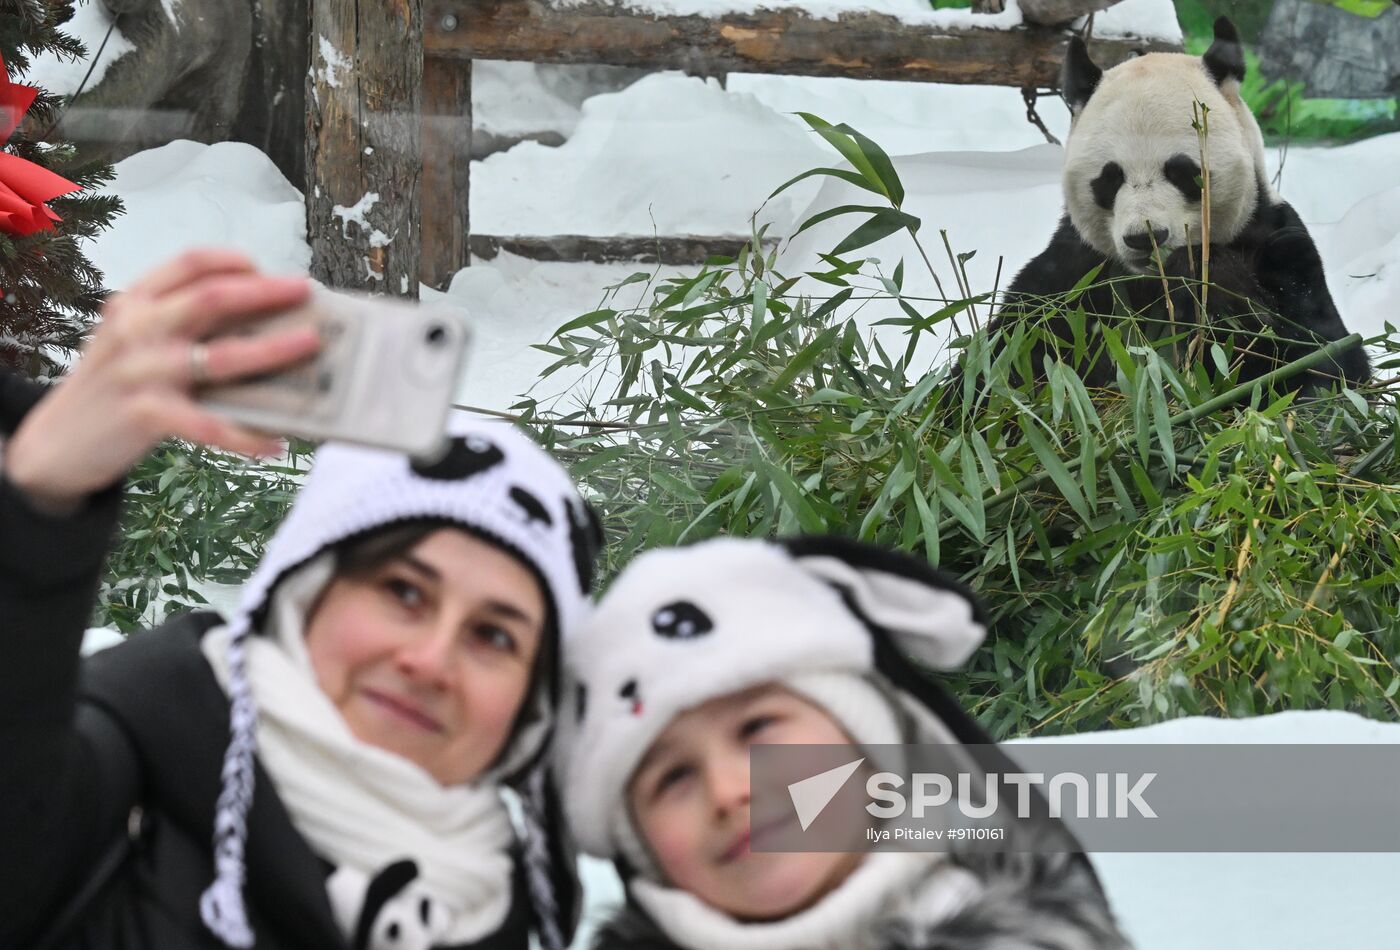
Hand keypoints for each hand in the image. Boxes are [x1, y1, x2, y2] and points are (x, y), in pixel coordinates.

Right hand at [2, 249, 319, 510]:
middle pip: (211, 299)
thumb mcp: (132, 339)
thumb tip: (258, 317)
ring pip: (220, 357)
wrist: (56, 441)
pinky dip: (246, 435)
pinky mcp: (146, 415)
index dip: (233, 260)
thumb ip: (176, 322)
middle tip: (306, 292)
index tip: (268, 268)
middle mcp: (137, 329)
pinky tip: (275, 442)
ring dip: (273, 351)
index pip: (188, 263)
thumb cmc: (112, 385)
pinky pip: (209, 424)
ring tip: (309, 348)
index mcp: (135, 302)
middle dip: (266, 293)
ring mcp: (141, 371)